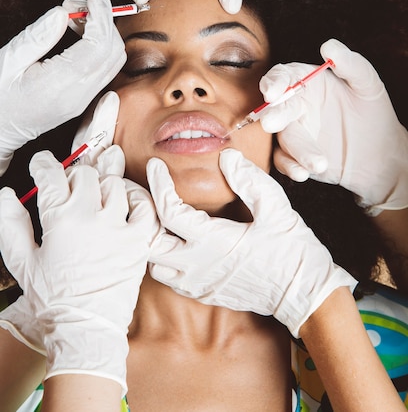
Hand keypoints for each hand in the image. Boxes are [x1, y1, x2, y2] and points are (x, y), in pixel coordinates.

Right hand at [0, 0, 124, 175]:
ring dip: (104, 32)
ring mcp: (85, 100)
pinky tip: (81, 35)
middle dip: (104, 20)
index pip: (98, 46)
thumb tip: (63, 14)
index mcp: (59, 85)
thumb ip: (38, 36)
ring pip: (115, 60)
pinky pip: (107, 69)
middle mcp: (79, 95)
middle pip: (113, 52)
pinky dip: (102, 46)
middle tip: (79, 4)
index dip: (101, 15)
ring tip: (76, 18)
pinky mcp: (86, 99)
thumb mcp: (8, 60)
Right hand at [0, 146, 157, 394]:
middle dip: (74, 174)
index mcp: (60, 221)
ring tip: (96, 193)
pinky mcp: (139, 241)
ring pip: (115, 184)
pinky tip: (125, 201)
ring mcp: (119, 228)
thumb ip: (12, 226)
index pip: (51, 176)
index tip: (42, 163)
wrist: (85, 329)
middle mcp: (92, 218)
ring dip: (103, 183)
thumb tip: (5, 196)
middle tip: (70, 185)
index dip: (43, 164)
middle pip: (85, 174)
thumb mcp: (23, 263)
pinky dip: (137, 197)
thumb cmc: (53, 299)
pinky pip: (145, 206)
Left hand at [147, 149, 355, 337]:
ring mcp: (197, 284)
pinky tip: (169, 237)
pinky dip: (160, 255)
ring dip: (148, 237)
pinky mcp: (202, 293)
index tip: (154, 165)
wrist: (304, 296)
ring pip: (152, 263)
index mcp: (214, 242)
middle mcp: (198, 266)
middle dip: (138, 214)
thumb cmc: (293, 252)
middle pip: (147, 242)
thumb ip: (250, 180)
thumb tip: (226, 157)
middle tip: (137, 190)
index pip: (169, 212)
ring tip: (151, 212)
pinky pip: (167, 277)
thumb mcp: (277, 209)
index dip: (157, 184)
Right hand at [258, 39, 407, 215]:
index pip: (283, 76)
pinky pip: (284, 160)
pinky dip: (290, 167)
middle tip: (273, 123)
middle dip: (273, 115)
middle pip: (275, 107)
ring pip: (284, 137)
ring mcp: (294, 131)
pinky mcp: (294, 156)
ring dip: (297, 149)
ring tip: (320, 163)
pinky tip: (304, 172)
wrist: (381, 156)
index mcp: (308, 82)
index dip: (274, 82)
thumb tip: (328, 46)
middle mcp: (296, 105)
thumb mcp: (368, 85)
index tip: (273, 91)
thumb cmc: (374, 113)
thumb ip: (351, 64)